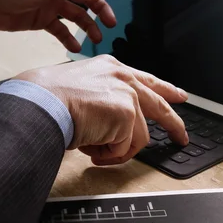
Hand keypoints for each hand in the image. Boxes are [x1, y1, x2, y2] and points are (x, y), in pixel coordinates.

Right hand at [15, 55, 188, 165]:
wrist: (41, 101)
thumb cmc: (47, 97)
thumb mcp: (77, 88)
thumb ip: (99, 100)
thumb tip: (105, 125)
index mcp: (110, 68)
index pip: (145, 79)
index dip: (165, 90)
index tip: (179, 96)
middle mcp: (122, 78)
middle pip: (159, 104)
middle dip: (174, 123)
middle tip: (182, 136)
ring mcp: (127, 96)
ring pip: (137, 137)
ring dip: (115, 150)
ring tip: (94, 150)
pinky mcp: (126, 115)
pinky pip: (124, 148)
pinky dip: (108, 154)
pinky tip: (91, 148)